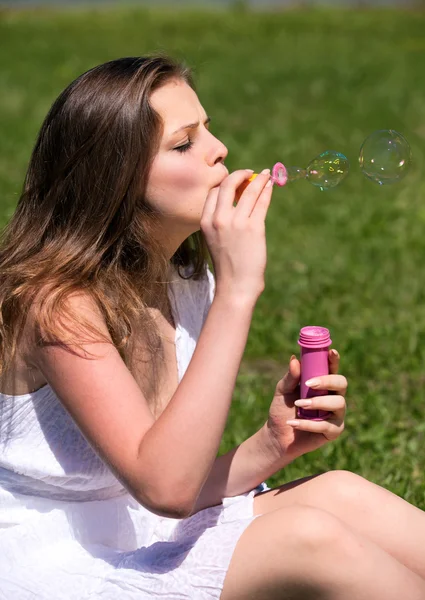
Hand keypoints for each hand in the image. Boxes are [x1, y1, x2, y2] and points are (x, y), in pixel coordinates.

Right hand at [201, 168, 272, 303]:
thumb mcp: (216, 240)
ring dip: (259, 179)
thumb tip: (239, 199)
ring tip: (267, 175)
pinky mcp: (254, 228)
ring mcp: (236, 223)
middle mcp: (218, 219)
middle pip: (228, 185)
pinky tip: (271, 186)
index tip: (236, 182)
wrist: (235, 285)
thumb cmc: (228, 265)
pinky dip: (267, 191)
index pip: (214, 193)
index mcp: (205, 222)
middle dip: (240, 174)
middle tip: (250, 173)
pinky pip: (261, 202)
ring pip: (249, 190)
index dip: (225, 184)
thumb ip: (221, 221)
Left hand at [265, 350, 346, 461]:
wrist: (277, 435)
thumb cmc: (282, 409)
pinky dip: (308, 423)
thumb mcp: (282, 391)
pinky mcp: (334, 431)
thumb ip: (290, 377)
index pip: (332, 368)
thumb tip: (294, 359)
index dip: (334, 360)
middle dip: (327, 381)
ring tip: (299, 405)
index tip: (331, 352)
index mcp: (323, 383)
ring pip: (338, 403)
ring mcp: (336, 414)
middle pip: (342, 383)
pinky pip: (327, 425)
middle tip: (309, 384)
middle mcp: (333, 396)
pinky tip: (293, 422)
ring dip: (317, 402)